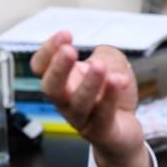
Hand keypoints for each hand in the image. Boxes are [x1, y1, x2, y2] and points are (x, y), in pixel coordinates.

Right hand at [30, 31, 149, 166]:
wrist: (125, 131)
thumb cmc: (111, 95)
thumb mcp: (111, 65)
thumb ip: (105, 55)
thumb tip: (100, 57)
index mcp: (62, 82)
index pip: (41, 67)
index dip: (48, 51)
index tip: (65, 35)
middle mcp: (66, 102)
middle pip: (51, 88)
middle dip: (58, 68)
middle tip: (70, 51)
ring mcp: (82, 119)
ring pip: (79, 103)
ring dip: (89, 83)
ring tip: (99, 66)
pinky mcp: (101, 131)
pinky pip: (103, 115)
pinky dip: (110, 97)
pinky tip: (118, 82)